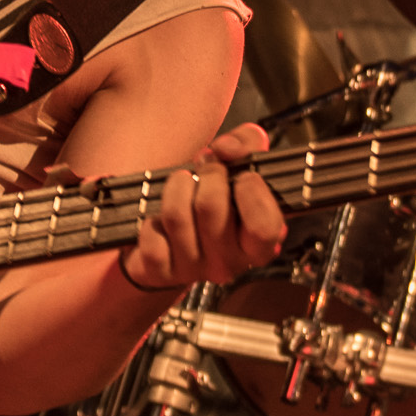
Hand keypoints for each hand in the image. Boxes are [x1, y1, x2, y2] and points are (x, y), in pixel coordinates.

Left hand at [117, 123, 286, 292]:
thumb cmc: (215, 202)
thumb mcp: (241, 168)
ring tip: (182, 183)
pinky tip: (161, 218)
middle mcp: (229, 263)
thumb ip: (248, 144)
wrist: (176, 241)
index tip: (243, 174)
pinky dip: (151, 219)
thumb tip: (227, 148)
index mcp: (258, 245)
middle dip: (207, 174)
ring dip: (177, 186)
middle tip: (206, 170)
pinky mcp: (161, 272)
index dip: (251, 190)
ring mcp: (194, 269)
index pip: (264, 226)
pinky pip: (150, 236)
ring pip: (176, 215)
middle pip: (211, 207)